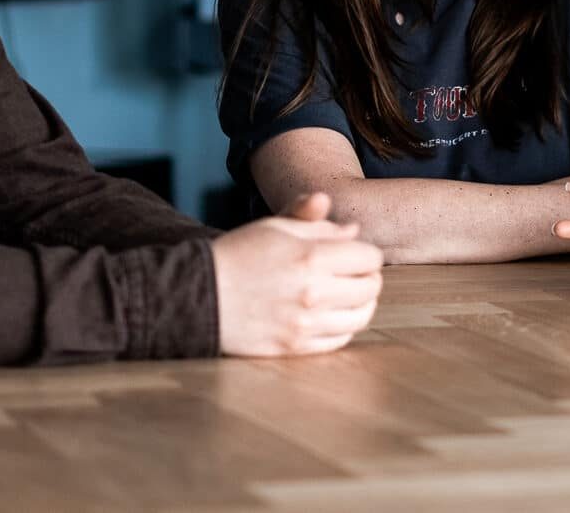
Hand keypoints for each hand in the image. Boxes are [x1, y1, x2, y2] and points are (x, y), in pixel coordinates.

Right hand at [211, 191, 383, 355]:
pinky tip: (331, 314)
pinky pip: (340, 340)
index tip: (355, 253)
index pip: (370, 258)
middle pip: (371, 288)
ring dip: (361, 304)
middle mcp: (313, 293)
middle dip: (367, 277)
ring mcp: (305, 324)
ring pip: (361, 317)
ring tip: (347, 294)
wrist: (199, 294)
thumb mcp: (275, 226)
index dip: (366, 253)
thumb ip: (316, 222)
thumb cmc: (239, 253)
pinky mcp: (295, 348)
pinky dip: (343, 326)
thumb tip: (354, 230)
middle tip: (354, 273)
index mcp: (311, 256)